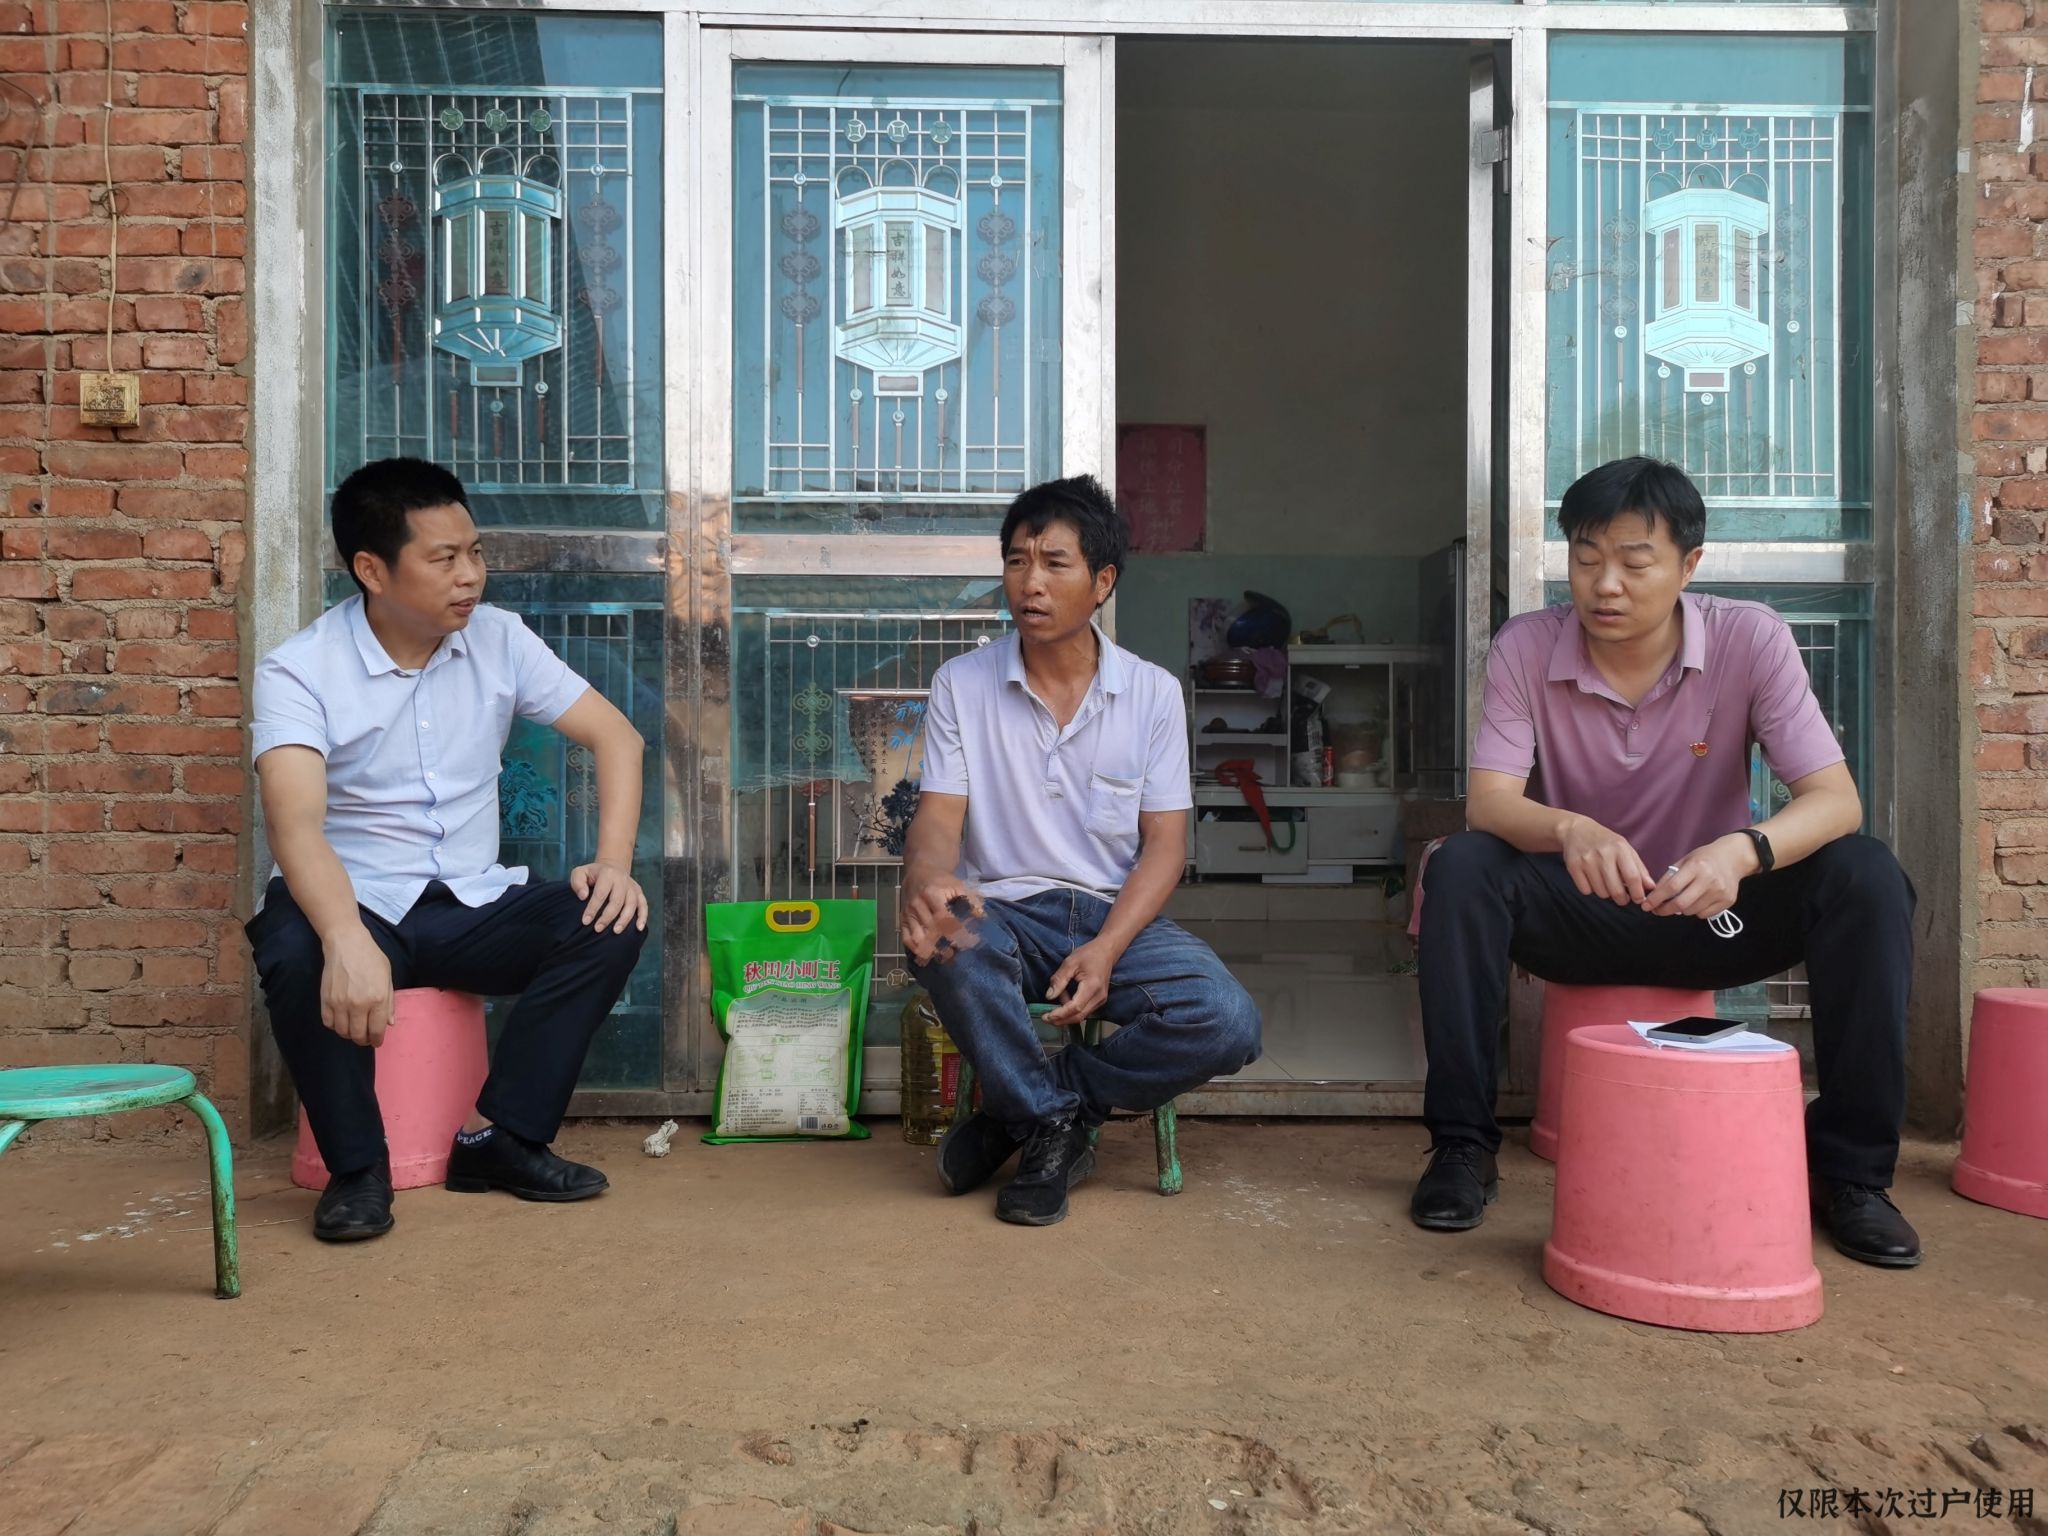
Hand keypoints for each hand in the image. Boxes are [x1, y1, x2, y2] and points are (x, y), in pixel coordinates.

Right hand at [321, 926, 393, 1046]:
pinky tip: (341, 1021)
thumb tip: (390, 1023)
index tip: (377, 1042)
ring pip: (342, 1032)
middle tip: (365, 1037)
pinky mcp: (325, 1000)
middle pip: (358, 1035)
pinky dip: (335, 1026)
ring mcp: (340, 1003)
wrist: (346, 944)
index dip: (377, 1040)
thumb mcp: (387, 977)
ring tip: (354, 1029)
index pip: (376, 1030)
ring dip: (349, 1034)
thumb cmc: (371, 958)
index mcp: (378, 999)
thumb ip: (389, 1002)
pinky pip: (328, 1023)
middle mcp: (358, 1004)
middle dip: (363, 1040)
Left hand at [570, 859, 648, 933]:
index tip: (586, 921)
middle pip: (617, 901)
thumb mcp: (580, 872)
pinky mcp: (639, 893)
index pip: (600, 894)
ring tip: (616, 931)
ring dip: (624, 919)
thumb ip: (577, 883)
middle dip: (607, 917)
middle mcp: (622, 880)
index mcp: (607, 874)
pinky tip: (638, 928)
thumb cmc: (593, 874)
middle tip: (598, 929)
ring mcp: (632, 887)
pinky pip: (643, 905)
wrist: (612, 867)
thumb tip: (583, 896)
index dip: (593, 909)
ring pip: (631, 905)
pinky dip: (642, 917)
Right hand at [900, 873, 980, 964]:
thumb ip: (970, 901)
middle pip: (931, 930)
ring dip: (932, 950)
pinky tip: (928, 955)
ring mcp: (908, 913)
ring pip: (918, 938)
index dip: (956, 931)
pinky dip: (916, 949)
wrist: (918, 872)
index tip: (967, 941)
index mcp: (933, 894)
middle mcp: (918, 905)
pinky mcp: (902, 919)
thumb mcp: (958, 886)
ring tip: (945, 957)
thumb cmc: (942, 881)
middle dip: (945, 944)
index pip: (944, 918)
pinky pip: (906, 938)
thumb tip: (981, 918)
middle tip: (957, 953)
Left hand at [1044, 937, 1120, 1027]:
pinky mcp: (1100, 1001)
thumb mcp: (1070, 963)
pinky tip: (1066, 998)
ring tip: (1059, 995)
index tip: (1046, 1016)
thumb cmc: (1088, 954)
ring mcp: (1101, 1000)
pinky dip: (1072, 1010)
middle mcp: (1099, 997)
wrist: (1107, 951)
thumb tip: (1049, 996)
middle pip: (1079, 1016)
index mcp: (1092, 986)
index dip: (1060, 1014)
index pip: (1075, 1007)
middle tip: (1045, 1017)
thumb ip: (1059, 980)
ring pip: (1082, 1016)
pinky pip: (1084, 1011)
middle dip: (1061, 1020)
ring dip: (1066, 1013)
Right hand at [1558, 815, 1656, 904]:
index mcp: (1620, 849)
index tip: (1639, 899)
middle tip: (1623, 897)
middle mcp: (1603, 855)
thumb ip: (1639, 868)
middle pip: (1616, 890)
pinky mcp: (1573, 867)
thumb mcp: (1625, 849)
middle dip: (1622, 899)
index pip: (1632, 877)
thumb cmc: (1605, 841)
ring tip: (1605, 883)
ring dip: (1606, 893)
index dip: (1638, 893)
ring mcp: (1587, 861)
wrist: (1576, 830)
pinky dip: (1590, 889)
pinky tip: (1592, 879)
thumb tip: (1651, 887)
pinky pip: (1586, 891)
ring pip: (1601, 893)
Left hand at [1643, 834, 1755, 919]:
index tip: (1646, 905)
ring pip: (1691, 911)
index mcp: (1696, 867)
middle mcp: (1709, 880)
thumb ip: (1670, 877)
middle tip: (1657, 910)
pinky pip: (1704, 914)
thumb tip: (1654, 896)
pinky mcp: (1727, 901)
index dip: (1656, 899)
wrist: (1733, 858)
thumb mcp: (1685, 860)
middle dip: (1664, 910)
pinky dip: (1695, 911)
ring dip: (1680, 910)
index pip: (1671, 887)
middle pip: (1681, 904)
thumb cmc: (1705, 858)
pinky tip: (1696, 901)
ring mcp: (1720, 892)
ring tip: (1679, 901)